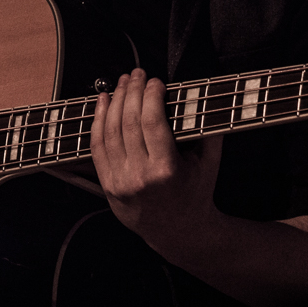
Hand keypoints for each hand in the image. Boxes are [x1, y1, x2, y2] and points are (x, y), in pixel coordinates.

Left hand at [89, 69, 223, 257]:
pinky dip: (98, 121)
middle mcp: (139, 176)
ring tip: (122, 82)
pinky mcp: (108, 184)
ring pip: (109, 131)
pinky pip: (97, 147)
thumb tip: (203, 95)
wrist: (178, 232)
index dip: (151, 96)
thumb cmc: (197, 194)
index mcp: (166, 171)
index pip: (152, 122)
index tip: (156, 81)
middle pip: (128, 122)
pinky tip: (103, 102)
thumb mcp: (210, 163)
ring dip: (114, 101)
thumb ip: (208, 130)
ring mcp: (120, 181)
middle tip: (137, 74)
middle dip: (132, 92)